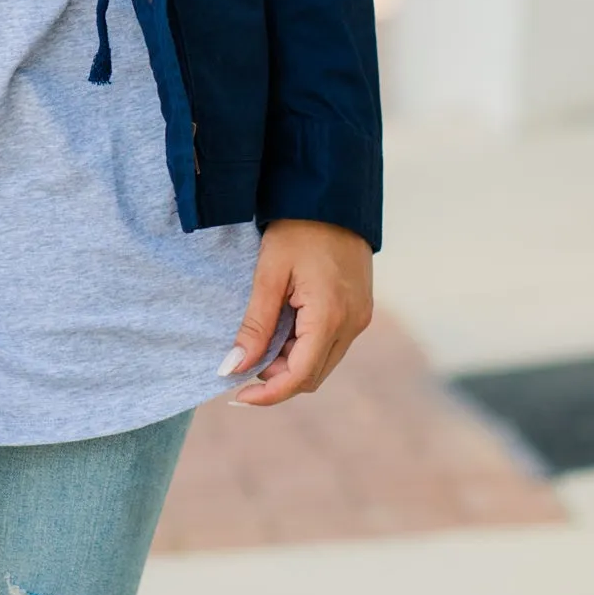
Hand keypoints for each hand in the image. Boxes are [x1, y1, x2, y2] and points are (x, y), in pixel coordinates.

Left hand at [218, 219, 372, 408]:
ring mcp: (360, 318)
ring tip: (263, 334)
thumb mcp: (268, 275)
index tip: (237, 396)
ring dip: (290, 361)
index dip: (268, 394)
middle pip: (312, 376)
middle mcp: (353, 323)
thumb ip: (255, 325)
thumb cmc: (297, 230)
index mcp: (331, 316)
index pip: (300, 376)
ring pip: (322, 362)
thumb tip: (233, 367)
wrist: (332, 198)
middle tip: (245, 356)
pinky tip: (283, 325)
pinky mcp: (359, 310)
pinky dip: (304, 346)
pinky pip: (331, 344)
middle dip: (277, 377)